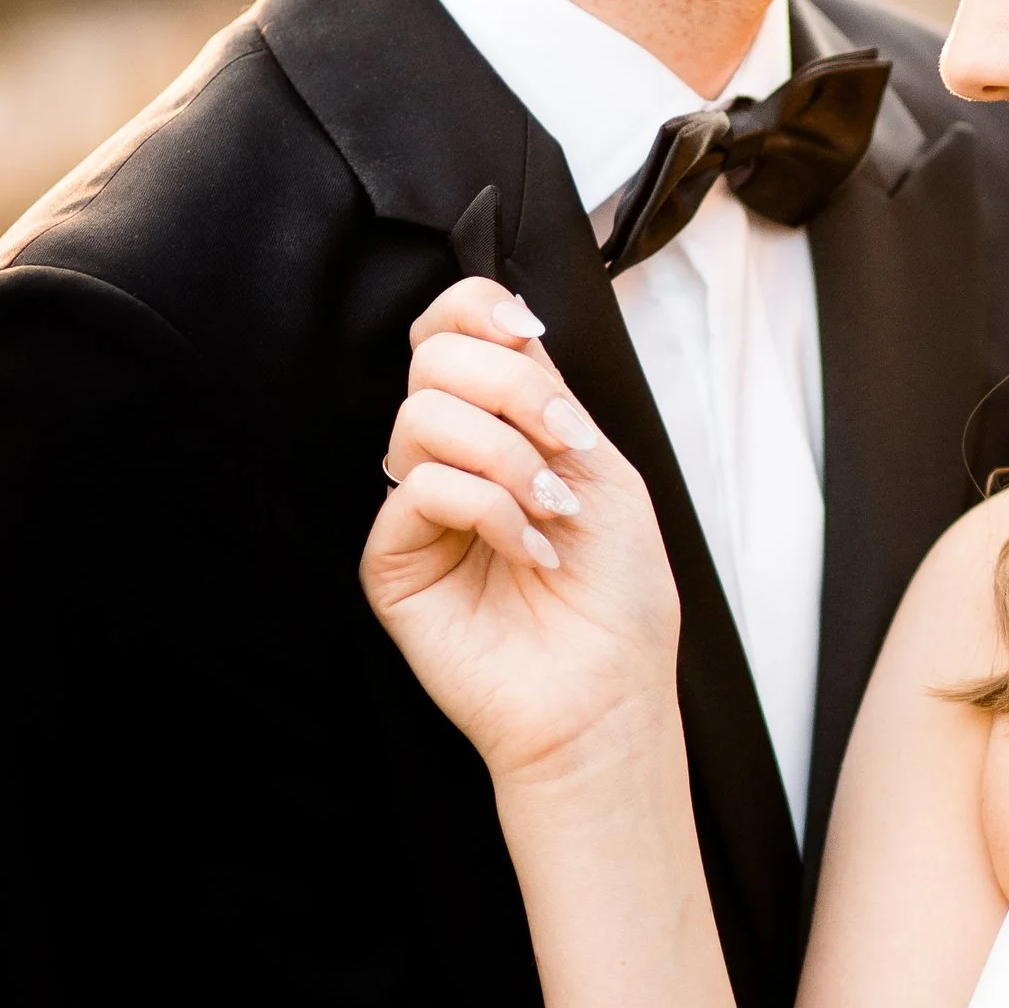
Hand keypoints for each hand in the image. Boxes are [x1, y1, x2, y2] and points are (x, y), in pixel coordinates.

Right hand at [360, 279, 680, 784]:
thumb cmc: (616, 600)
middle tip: (565, 444)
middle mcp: (450, 459)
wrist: (607, 696)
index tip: (530, 335)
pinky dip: (488, 508)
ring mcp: (416, 510)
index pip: (451, 330)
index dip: (478, 311)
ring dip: (508, 456)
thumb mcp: (604, 472)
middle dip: (511, 386)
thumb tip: (506, 331)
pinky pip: (420, 488)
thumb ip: (550, 396)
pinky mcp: (392, 560)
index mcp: (498, 428)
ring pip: (422, 416)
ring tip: (552, 513)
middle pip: (433, 357)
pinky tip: (529, 551)